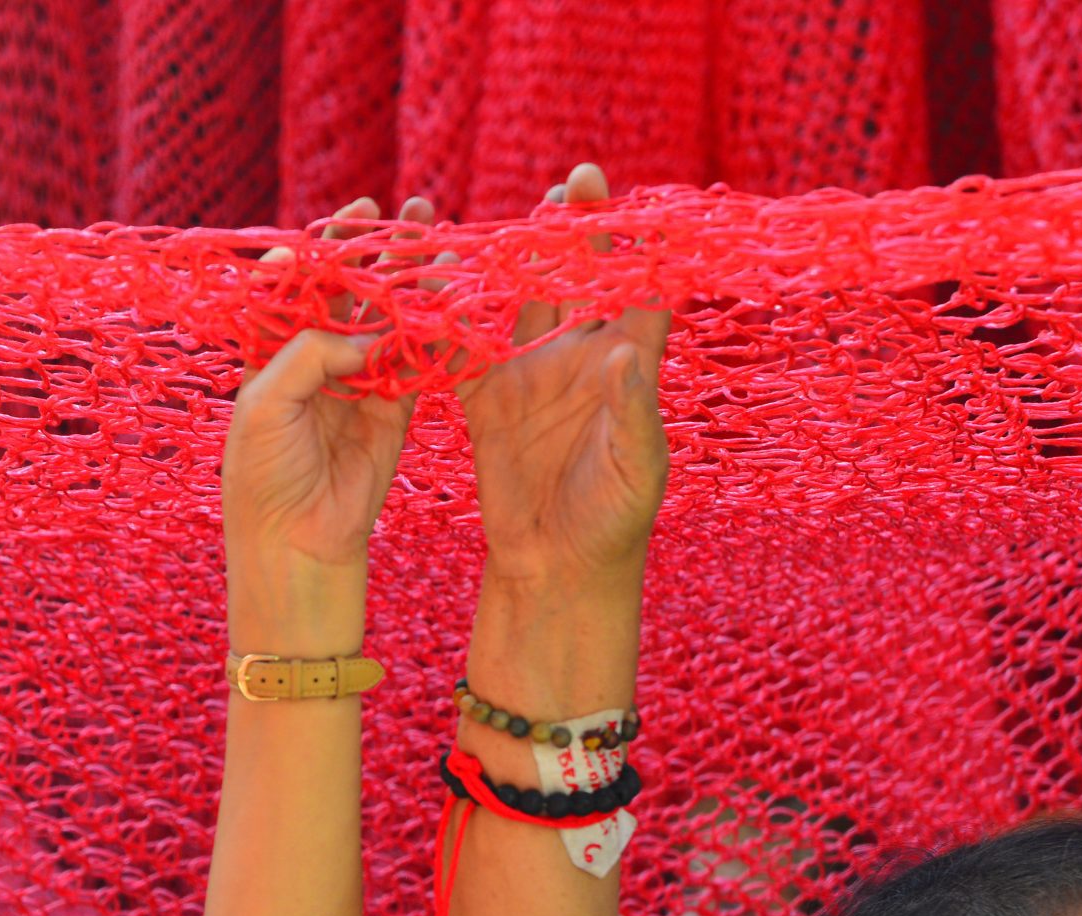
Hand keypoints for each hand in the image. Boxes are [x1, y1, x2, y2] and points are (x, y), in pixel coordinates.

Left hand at [221, 197, 433, 654]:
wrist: (296, 542)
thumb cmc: (264, 473)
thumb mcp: (266, 404)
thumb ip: (308, 355)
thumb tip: (362, 334)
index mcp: (272, 352)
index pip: (296, 287)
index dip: (320, 251)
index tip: (344, 220)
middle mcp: (316, 362)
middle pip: (350, 293)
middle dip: (376, 252)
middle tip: (404, 215)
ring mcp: (358, 382)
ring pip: (390, 320)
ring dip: (412, 281)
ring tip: (437, 240)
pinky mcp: (394, 409)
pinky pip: (418, 362)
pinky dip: (437, 332)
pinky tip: (455, 297)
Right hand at [457, 164, 670, 584]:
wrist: (558, 569)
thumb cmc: (614, 521)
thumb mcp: (636, 468)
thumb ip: (630, 409)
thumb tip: (628, 351)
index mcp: (625, 367)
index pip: (638, 290)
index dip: (638, 245)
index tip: (635, 202)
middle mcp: (578, 359)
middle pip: (578, 278)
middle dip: (575, 228)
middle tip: (574, 179)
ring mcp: (530, 374)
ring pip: (520, 299)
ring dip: (514, 257)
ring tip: (507, 213)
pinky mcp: (487, 400)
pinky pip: (467, 346)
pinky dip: (454, 313)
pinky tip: (442, 276)